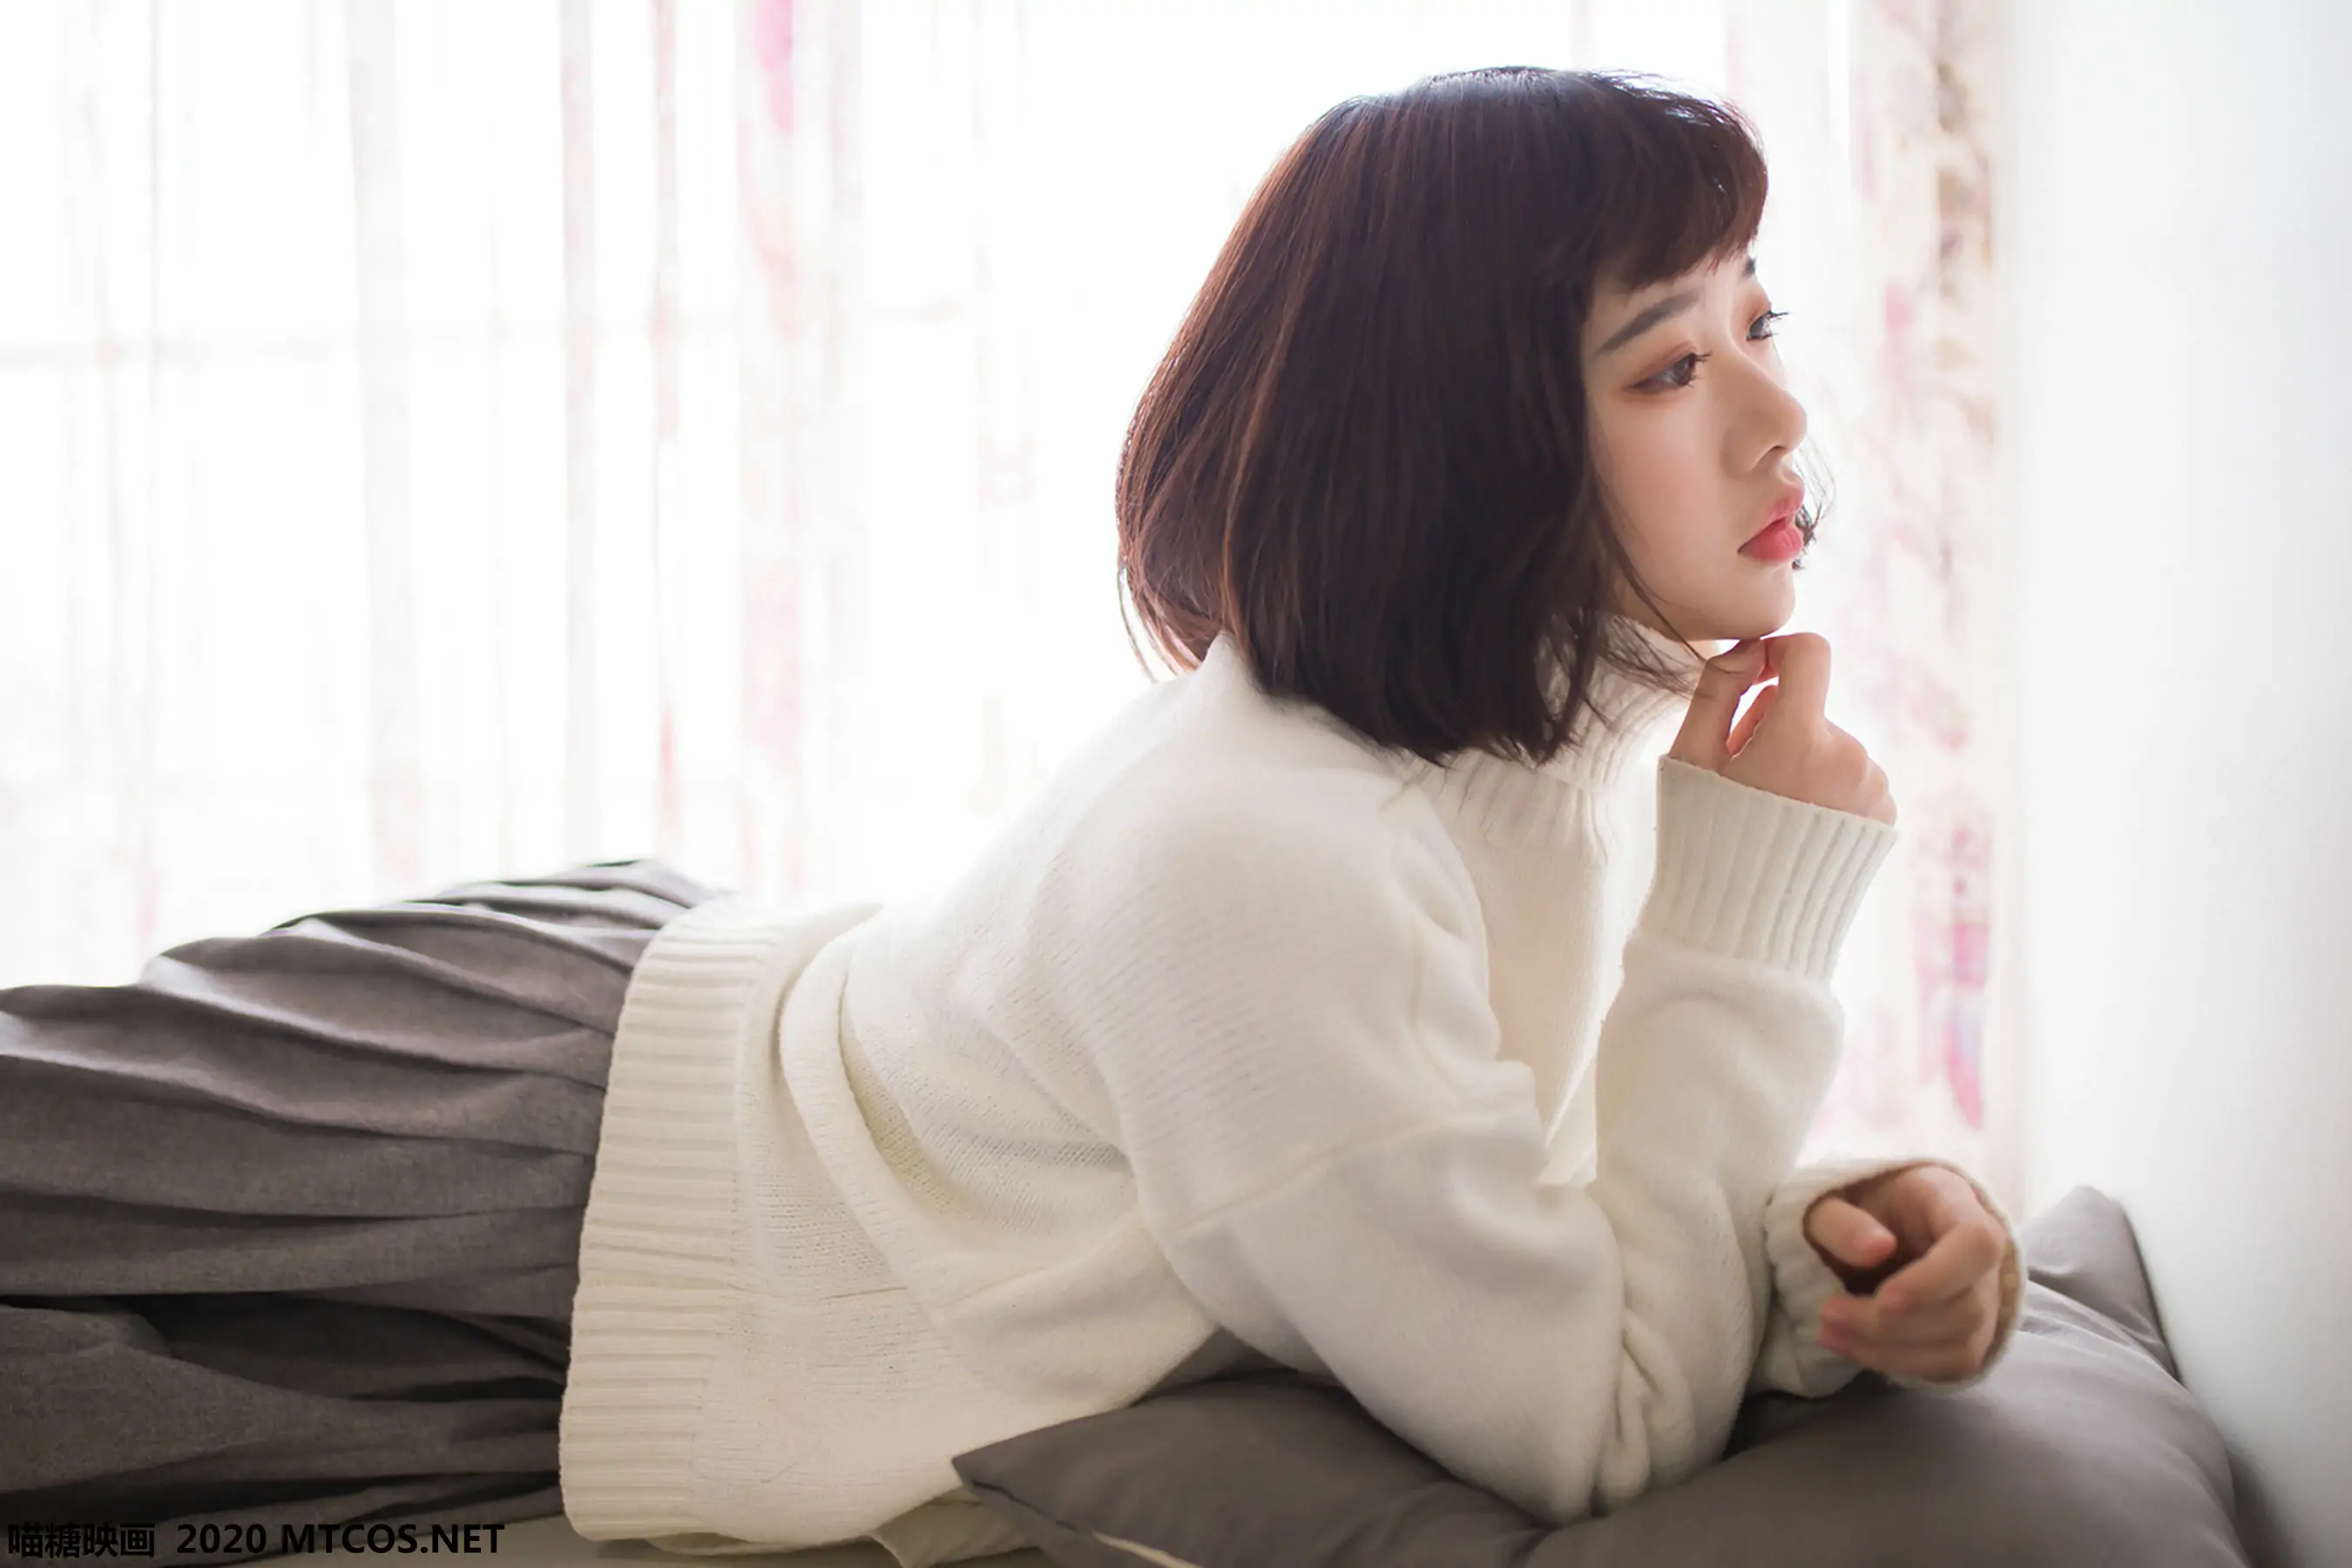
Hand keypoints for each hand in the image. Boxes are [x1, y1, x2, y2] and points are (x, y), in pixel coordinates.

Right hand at [1665, 633, 1896, 826]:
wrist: (1746, 929)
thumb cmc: (1703, 841)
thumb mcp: (1689, 761)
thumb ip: (1716, 690)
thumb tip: (1750, 648)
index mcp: (1799, 738)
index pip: (1810, 654)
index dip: (1779, 652)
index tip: (1757, 675)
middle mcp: (1848, 757)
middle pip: (1811, 711)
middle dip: (1776, 729)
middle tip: (1742, 779)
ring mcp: (1872, 789)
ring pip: (1831, 748)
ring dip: (1802, 764)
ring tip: (1770, 813)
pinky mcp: (1885, 816)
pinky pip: (1852, 780)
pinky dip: (1825, 793)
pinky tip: (1797, 830)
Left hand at [1801, 1163, 2008, 1383]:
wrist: (1858, 1231)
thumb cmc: (1847, 1209)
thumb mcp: (1824, 1202)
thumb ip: (1841, 1221)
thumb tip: (1876, 1248)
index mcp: (1953, 1201)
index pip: (1976, 1243)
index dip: (1937, 1278)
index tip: (1885, 1297)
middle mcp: (1981, 1255)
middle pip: (1966, 1304)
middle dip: (1893, 1322)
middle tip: (1829, 1313)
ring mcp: (1982, 1299)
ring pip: (1961, 1344)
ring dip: (1890, 1349)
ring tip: (1829, 1332)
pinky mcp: (1967, 1335)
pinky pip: (1947, 1365)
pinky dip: (1896, 1362)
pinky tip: (1852, 1347)